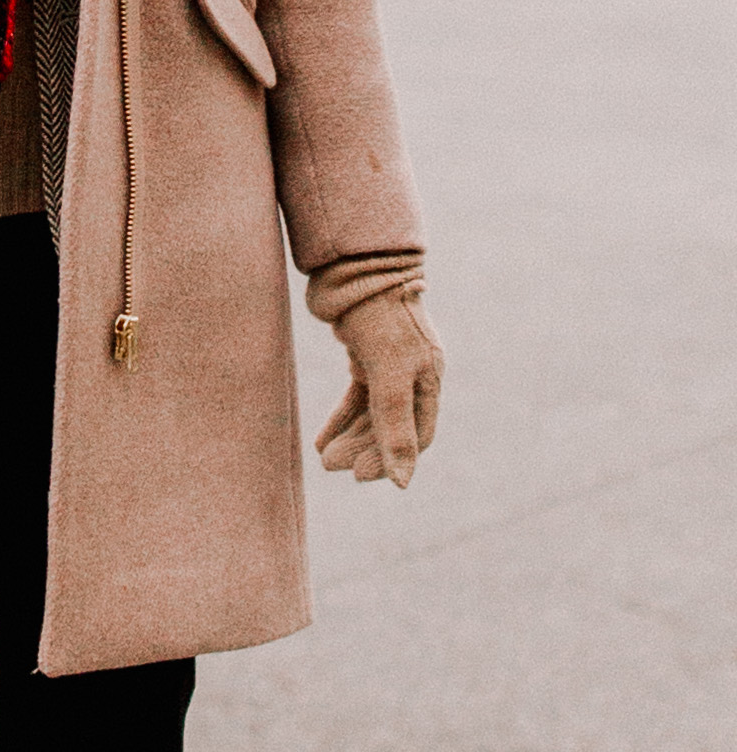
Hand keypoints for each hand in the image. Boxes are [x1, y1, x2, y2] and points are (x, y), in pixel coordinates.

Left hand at [316, 290, 443, 489]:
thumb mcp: (388, 376)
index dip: (392, 458)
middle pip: (393, 427)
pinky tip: (322, 439)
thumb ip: (394, 428)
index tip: (360, 475)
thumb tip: (402, 482)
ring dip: (350, 438)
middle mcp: (414, 372)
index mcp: (429, 378)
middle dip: (365, 450)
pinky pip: (356, 396)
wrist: (356, 269)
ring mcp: (389, 363)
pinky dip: (341, 418)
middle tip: (334, 467)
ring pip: (372, 414)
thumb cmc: (380, 318)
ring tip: (325, 459)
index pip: (418, 436)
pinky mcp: (365, 354)